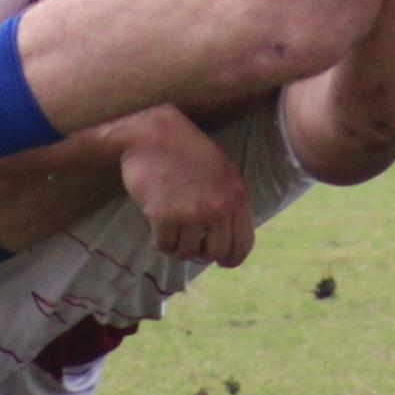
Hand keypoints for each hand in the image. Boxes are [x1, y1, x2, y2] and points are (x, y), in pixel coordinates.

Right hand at [119, 119, 254, 266]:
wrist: (151, 132)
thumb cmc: (185, 150)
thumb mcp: (221, 171)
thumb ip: (228, 202)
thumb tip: (227, 242)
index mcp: (237, 194)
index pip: (243, 243)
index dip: (232, 258)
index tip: (222, 262)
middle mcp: (218, 206)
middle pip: (215, 253)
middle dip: (201, 252)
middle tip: (189, 242)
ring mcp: (191, 212)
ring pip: (187, 252)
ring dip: (177, 245)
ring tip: (171, 227)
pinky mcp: (163, 216)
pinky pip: (165, 246)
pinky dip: (160, 241)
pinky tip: (157, 225)